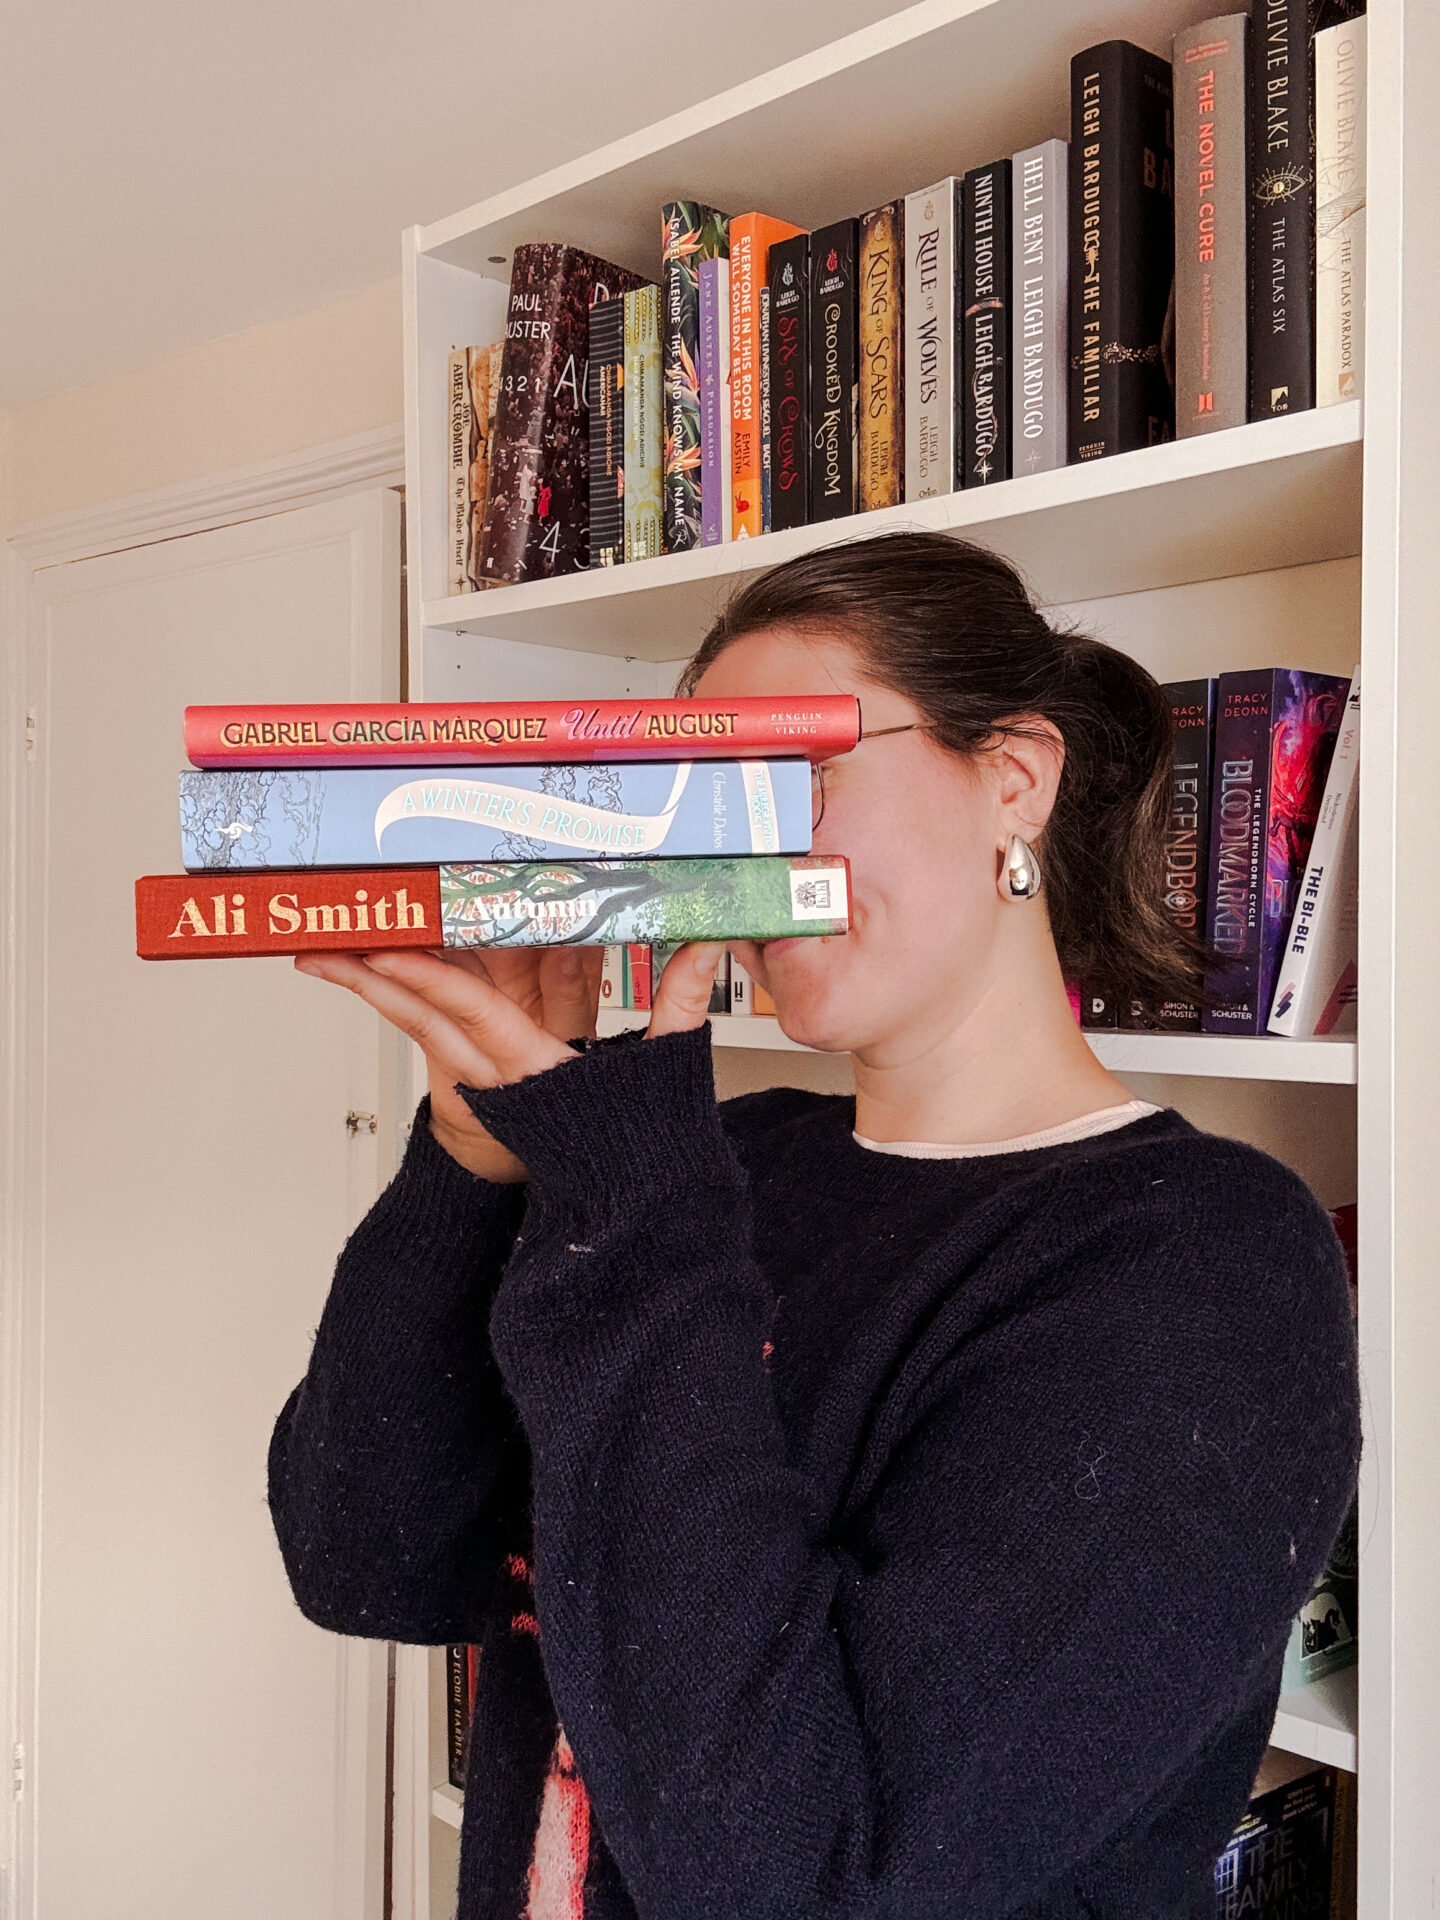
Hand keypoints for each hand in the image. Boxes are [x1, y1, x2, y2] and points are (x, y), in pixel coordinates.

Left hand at [293, 941, 724, 1179]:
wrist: (626, 1209)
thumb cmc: (638, 1146)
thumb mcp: (663, 1067)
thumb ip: (680, 999)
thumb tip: (707, 946)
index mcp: (534, 1071)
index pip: (475, 1016)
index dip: (429, 980)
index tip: (388, 952)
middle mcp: (497, 1079)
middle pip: (423, 1021)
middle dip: (368, 982)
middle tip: (322, 946)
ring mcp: (483, 1085)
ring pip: (419, 1030)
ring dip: (372, 992)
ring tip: (329, 955)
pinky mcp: (483, 1087)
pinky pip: (435, 1039)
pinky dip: (405, 1007)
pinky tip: (381, 978)